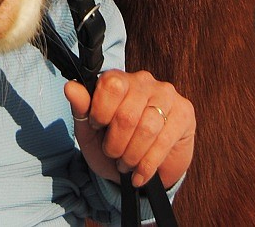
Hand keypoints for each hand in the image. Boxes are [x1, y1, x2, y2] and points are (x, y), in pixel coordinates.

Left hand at [64, 70, 194, 189]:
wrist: (140, 170)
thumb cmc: (113, 145)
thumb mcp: (90, 133)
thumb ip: (81, 109)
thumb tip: (70, 87)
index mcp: (120, 79)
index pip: (111, 85)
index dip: (101, 112)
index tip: (97, 127)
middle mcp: (144, 81)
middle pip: (128, 113)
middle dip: (116, 144)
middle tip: (113, 155)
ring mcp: (167, 95)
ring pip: (147, 128)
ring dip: (132, 156)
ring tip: (126, 165)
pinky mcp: (184, 113)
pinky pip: (165, 140)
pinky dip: (148, 165)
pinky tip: (140, 175)